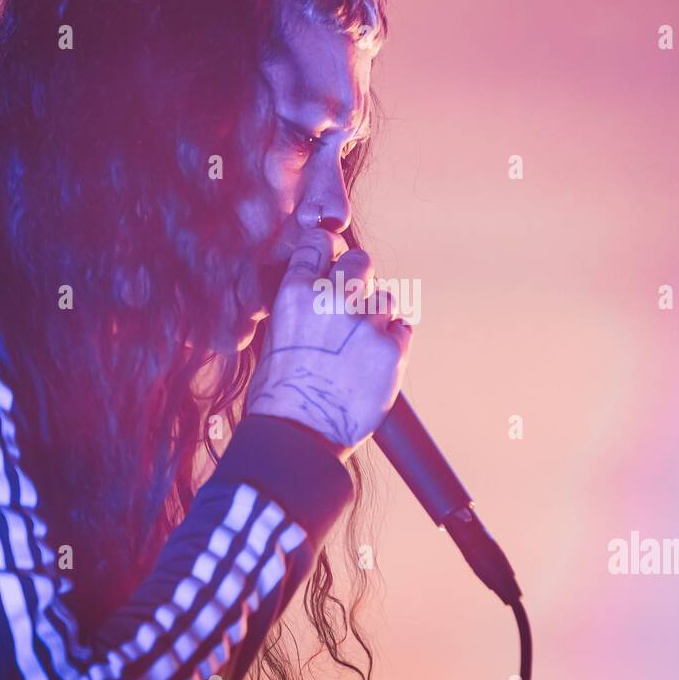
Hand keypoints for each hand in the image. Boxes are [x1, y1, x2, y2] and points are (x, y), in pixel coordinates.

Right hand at [246, 227, 412, 458]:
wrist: (298, 435)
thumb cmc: (280, 392)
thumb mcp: (275, 334)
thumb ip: (301, 303)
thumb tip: (322, 286)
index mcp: (296, 293)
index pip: (319, 244)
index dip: (328, 251)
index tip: (332, 262)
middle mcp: (332, 301)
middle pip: (360, 261)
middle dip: (359, 277)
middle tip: (353, 304)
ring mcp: (365, 325)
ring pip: (385, 297)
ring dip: (378, 315)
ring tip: (360, 344)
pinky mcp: (391, 351)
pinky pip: (403, 329)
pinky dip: (393, 340)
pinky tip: (374, 359)